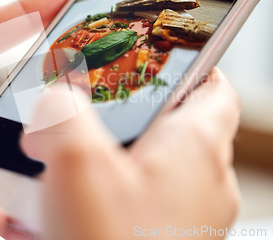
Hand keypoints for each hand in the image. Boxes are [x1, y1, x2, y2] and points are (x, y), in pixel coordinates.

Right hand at [22, 68, 240, 239]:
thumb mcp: (75, 165)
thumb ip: (63, 113)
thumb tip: (56, 99)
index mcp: (196, 147)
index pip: (216, 86)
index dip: (192, 64)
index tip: (159, 56)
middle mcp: (204, 182)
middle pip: (177, 124)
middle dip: (132, 111)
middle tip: (91, 106)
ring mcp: (189, 217)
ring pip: (154, 165)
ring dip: (115, 155)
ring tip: (69, 154)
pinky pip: (142, 201)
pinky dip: (112, 191)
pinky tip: (71, 202)